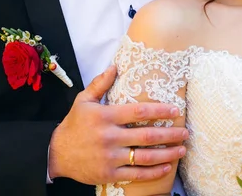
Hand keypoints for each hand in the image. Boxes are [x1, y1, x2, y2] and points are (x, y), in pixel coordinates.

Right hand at [48, 65, 187, 184]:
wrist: (56, 154)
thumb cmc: (72, 125)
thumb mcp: (82, 100)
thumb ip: (100, 84)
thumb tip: (115, 66)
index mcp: (105, 117)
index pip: (139, 112)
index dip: (160, 111)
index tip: (175, 110)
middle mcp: (109, 137)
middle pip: (147, 136)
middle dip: (170, 134)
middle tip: (185, 132)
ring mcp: (110, 157)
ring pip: (145, 156)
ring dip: (167, 154)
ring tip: (182, 149)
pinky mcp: (109, 174)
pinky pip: (137, 174)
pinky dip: (154, 172)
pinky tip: (167, 167)